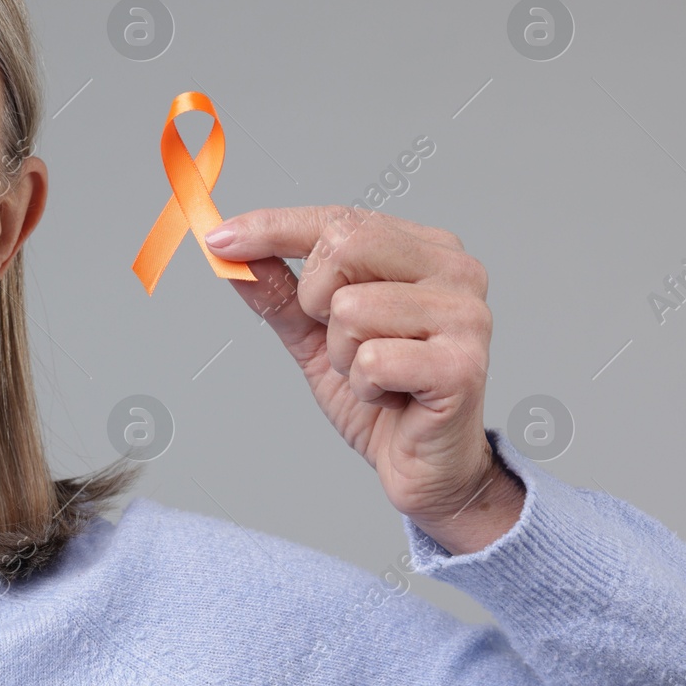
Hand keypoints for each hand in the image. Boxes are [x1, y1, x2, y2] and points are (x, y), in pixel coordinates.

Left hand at [202, 205, 523, 554]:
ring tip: (375, 377)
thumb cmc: (383, 395)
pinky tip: (392, 398)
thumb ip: (279, 292)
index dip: (272, 227)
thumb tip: (230, 252)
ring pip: (351, 308)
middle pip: (344, 245)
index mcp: (425, 250)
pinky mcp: (462, 366)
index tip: (219, 239)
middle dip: (315, 299)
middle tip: (339, 341)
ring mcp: (466, 316)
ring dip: (342, 355)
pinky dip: (363, 387)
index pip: (339, 219)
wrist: (426, 467)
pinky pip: (371, 359)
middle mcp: (455, 271)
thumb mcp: (315, 335)